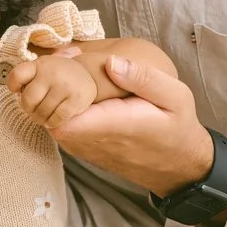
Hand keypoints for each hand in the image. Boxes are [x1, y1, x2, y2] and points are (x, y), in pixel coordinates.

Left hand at [7, 49, 98, 130]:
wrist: (88, 75)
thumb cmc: (57, 77)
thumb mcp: (42, 70)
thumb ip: (27, 78)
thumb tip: (16, 92)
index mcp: (40, 64)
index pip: (18, 74)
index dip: (13, 85)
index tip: (17, 90)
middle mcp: (52, 73)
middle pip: (28, 99)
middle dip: (28, 109)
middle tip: (33, 110)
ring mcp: (65, 86)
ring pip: (42, 112)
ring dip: (40, 118)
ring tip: (43, 116)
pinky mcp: (76, 99)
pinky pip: (57, 119)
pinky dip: (53, 123)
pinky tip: (53, 120)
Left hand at [48, 56, 214, 196]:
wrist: (177, 165)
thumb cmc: (177, 127)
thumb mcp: (175, 95)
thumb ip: (144, 77)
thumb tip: (110, 61)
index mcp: (114, 125)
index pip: (64, 119)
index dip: (55, 92)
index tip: (64, 69)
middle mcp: (92, 141)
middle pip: (50, 116)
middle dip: (50, 89)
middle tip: (63, 65)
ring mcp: (84, 148)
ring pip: (50, 121)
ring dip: (54, 99)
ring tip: (69, 76)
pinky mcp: (81, 149)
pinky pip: (60, 127)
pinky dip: (60, 109)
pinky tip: (76, 94)